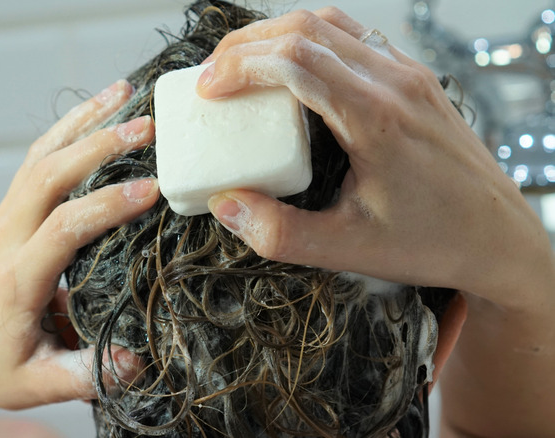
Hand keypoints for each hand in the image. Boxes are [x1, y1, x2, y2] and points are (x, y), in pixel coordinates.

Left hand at [0, 80, 157, 409]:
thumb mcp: (32, 385)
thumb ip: (83, 375)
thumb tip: (135, 364)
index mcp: (14, 280)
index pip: (61, 229)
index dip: (106, 206)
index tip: (151, 191)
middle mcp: (5, 239)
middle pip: (48, 175)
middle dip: (99, 146)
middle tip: (148, 127)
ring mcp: (5, 218)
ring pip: (41, 155)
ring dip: (83, 122)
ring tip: (125, 94)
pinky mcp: (11, 210)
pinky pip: (39, 159)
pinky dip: (69, 128)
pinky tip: (99, 110)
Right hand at [200, 8, 552, 307]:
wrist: (500, 237)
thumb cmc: (433, 241)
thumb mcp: (346, 249)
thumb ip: (278, 232)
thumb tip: (226, 204)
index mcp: (376, 117)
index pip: (294, 60)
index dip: (240, 65)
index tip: (208, 89)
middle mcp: (395, 82)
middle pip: (306, 28)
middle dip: (248, 45)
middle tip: (213, 76)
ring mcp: (408, 75)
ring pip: (331, 25)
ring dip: (278, 37)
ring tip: (243, 68)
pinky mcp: (414, 80)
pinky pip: (354, 39)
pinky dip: (310, 42)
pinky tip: (292, 73)